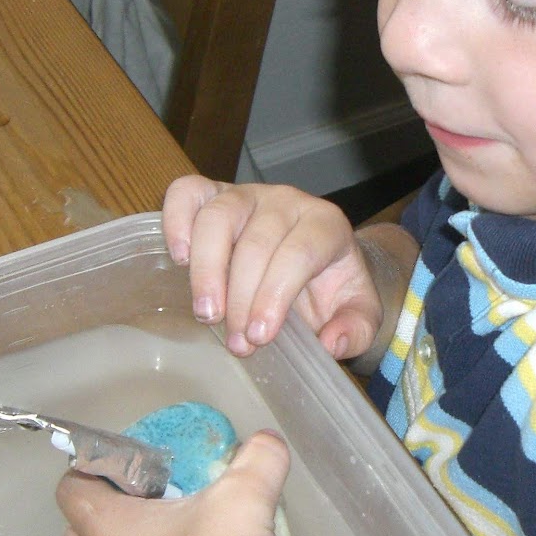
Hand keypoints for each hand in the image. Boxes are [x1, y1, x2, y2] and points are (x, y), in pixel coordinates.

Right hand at [162, 175, 382, 359]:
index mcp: (326, 225)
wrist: (318, 262)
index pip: (298, 253)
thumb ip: (356, 330)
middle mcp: (287, 202)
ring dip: (207, 269)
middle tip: (238, 342)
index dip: (275, 295)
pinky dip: (175, 221)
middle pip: (256, 242)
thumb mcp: (360, 314)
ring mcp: (247, 195)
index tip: (259, 336)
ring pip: (219, 216)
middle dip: (242, 298)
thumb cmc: (334, 288)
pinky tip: (180, 261)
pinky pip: (187, 192)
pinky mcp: (215, 195)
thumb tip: (330, 343)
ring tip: (207, 314)